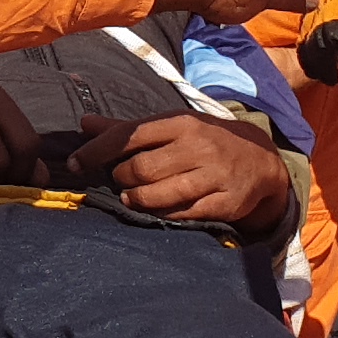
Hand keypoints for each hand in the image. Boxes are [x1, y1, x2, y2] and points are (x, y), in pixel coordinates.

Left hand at [75, 112, 285, 223]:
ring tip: (131, 199)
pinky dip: (164, 215)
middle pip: (142, 169)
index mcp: (181, 123)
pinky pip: (184, 214)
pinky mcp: (226, 202)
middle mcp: (198, 145)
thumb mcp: (172, 127)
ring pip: (161, 194)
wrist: (261, 161)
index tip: (75, 164)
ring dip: (138, 200)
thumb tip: (84, 122)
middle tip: (120, 182)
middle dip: (122, 179)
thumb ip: (127, 129)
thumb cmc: (204, 142)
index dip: (97, 151)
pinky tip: (158, 212)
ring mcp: (214, 175)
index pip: (129, 135)